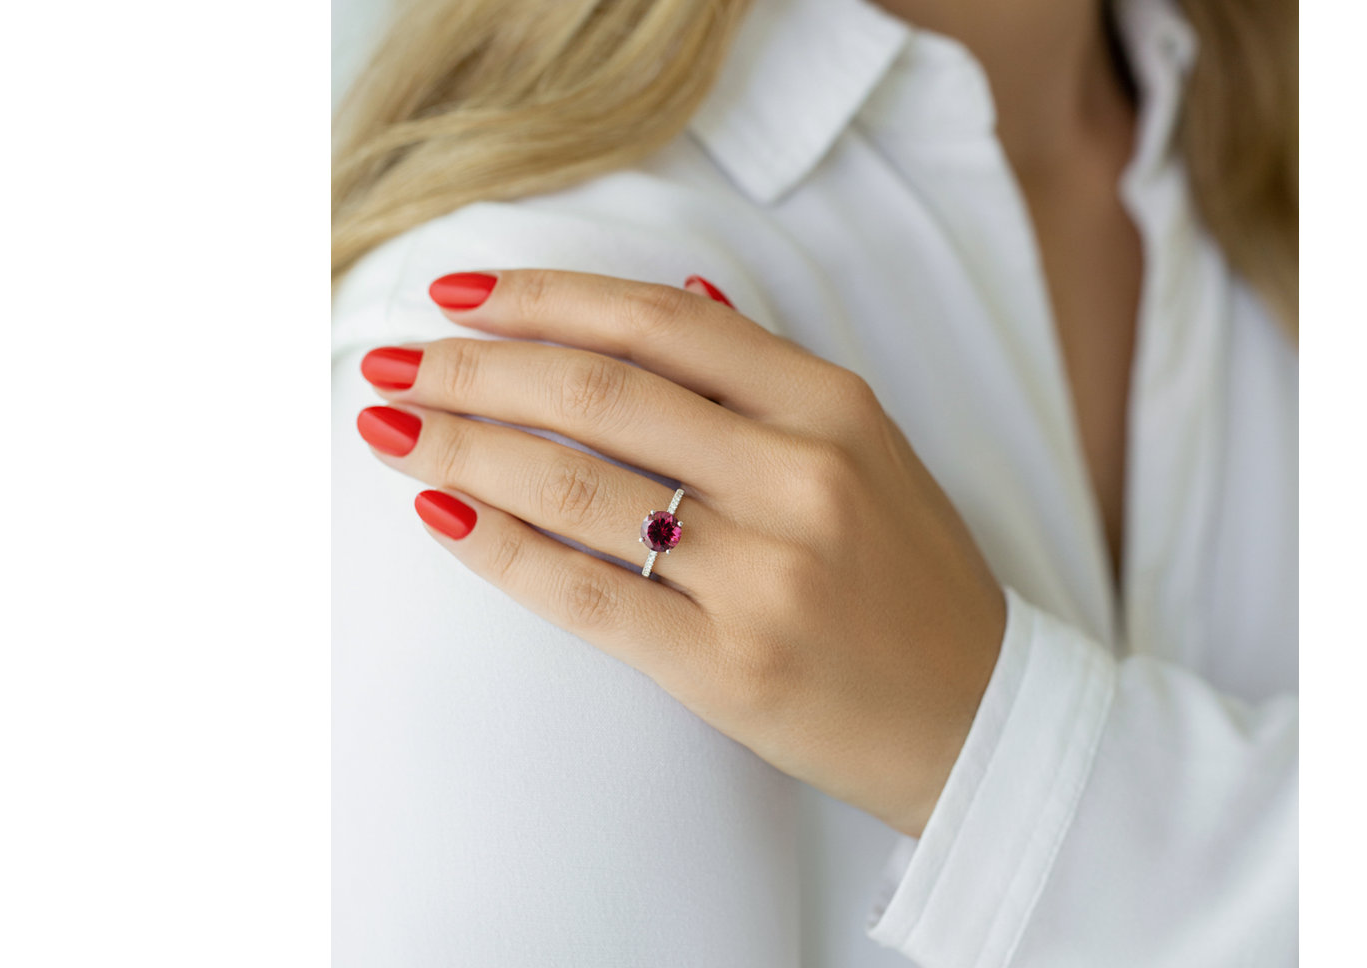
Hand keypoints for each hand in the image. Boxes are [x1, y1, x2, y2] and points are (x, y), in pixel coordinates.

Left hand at [354, 269, 1005, 835]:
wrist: (979, 718)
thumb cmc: (912, 580)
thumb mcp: (871, 449)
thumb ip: (770, 376)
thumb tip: (678, 287)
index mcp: (832, 406)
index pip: (659, 321)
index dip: (544, 298)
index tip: (458, 294)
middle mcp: (799, 475)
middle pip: (598, 391)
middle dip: (474, 369)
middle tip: (392, 364)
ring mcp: (765, 572)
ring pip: (575, 483)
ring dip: (461, 448)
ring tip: (388, 428)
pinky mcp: (728, 664)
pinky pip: (584, 591)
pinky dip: (496, 548)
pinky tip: (436, 515)